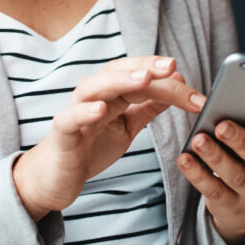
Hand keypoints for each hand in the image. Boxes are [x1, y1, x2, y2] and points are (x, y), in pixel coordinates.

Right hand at [13, 56, 204, 217]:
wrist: (56, 177)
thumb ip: (148, 107)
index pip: (138, 74)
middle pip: (118, 72)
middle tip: (172, 67)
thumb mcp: (128, 126)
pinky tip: (101, 110)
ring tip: (144, 79)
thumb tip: (179, 86)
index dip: (163, 75)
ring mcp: (76, 112)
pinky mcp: (62, 134)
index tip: (189, 79)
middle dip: (146, 67)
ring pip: (94, 88)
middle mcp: (93, 96)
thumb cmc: (91, 146)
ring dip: (119, 81)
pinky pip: (69, 118)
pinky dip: (84, 112)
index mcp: (111, 93)